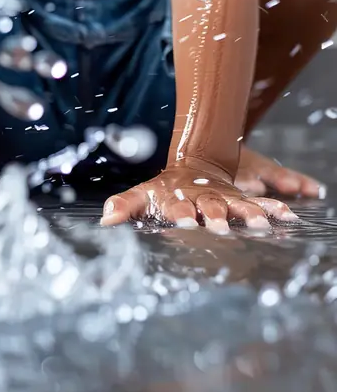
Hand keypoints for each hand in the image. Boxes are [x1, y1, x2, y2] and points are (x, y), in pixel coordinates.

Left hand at [100, 162, 299, 232]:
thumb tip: (104, 218)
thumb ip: (125, 205)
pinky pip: (260, 202)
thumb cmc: (165, 188)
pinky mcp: (241, 199)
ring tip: (261, 225)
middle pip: (211, 206)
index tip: (185, 222)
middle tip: (220, 227)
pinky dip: (273, 208)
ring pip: (238, 204)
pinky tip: (286, 216)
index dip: (181, 213)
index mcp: (179, 197)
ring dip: (249, 214)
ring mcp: (225, 197)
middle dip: (216, 216)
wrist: (194, 164)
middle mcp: (203, 198)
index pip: (179, 206)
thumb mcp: (143, 195)